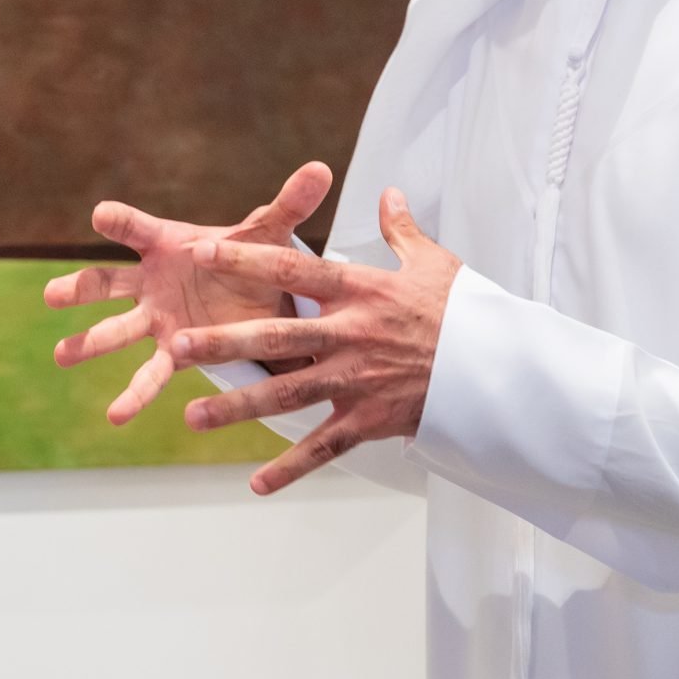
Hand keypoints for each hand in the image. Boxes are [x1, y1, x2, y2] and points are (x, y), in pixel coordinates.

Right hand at [46, 162, 332, 425]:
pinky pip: (149, 374)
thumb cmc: (253, 259)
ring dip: (88, 343)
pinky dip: (133, 395)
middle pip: (106, 282)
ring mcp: (155, 319)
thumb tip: (322, 168)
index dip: (120, 221)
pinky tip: (115, 417)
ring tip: (61, 356)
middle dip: (79, 288)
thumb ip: (289, 203)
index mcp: (168, 245)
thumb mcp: (270, 234)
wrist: (263, 300)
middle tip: (52, 295)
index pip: (137, 230)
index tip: (100, 215)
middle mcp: (152, 282)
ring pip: (114, 330)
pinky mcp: (170, 350)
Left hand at [173, 188, 460, 494]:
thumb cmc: (466, 313)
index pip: (295, 268)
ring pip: (287, 395)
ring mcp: (358, 382)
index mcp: (363, 291)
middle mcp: (352, 335)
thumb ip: (401, 231)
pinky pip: (324, 448)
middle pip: (276, 335)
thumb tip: (389, 193)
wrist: (502, 371)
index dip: (247, 258)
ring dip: (238, 407)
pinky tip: (256, 485)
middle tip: (176, 347)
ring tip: (193, 415)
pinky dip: (290, 469)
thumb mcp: (435, 264)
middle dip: (223, 342)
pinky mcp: (371, 421)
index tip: (203, 251)